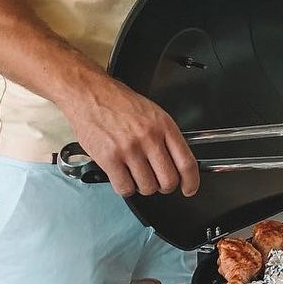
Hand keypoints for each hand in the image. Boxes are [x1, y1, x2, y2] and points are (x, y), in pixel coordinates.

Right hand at [64, 75, 200, 198]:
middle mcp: (148, 138)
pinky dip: (126, 188)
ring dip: (143, 187)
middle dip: (165, 187)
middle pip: (168, 180)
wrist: (91, 94)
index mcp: (163, 125)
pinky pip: (125, 188)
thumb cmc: (119, 102)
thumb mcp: (153, 113)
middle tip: (158, 182)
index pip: (186, 162)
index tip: (189, 189)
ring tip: (136, 174)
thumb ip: (166, 136)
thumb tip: (177, 162)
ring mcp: (129, 149)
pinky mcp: (109, 159)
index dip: (191, 181)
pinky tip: (123, 176)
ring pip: (147, 187)